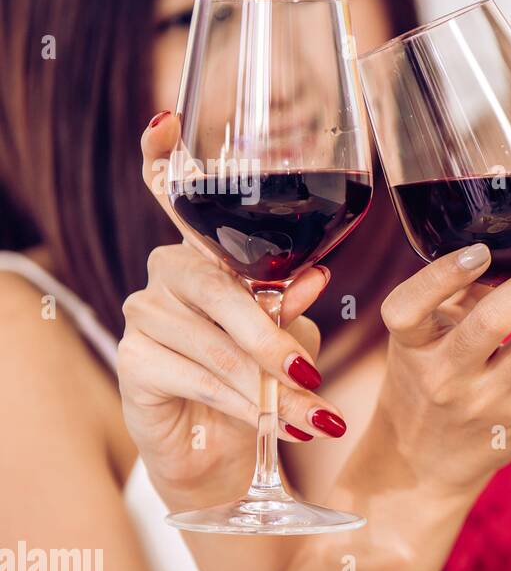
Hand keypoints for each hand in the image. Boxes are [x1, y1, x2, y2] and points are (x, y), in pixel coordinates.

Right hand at [120, 113, 350, 508]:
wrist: (226, 451)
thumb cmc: (263, 382)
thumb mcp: (293, 340)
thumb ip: (295, 306)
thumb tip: (317, 274)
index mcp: (207, 256)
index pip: (172, 197)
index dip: (161, 157)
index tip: (164, 119)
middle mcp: (168, 274)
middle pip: (214, 286)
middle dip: (270, 337)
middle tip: (311, 373)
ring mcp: (144, 314)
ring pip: (213, 343)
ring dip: (267, 386)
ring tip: (311, 415)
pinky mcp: (132, 361)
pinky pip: (193, 376)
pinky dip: (240, 402)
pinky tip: (268, 421)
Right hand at [341, 236, 510, 503]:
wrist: (422, 465)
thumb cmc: (424, 386)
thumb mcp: (418, 342)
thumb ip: (453, 297)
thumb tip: (509, 255)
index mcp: (411, 348)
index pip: (410, 307)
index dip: (444, 275)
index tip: (481, 250)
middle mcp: (447, 376)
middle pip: (495, 320)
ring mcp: (488, 402)